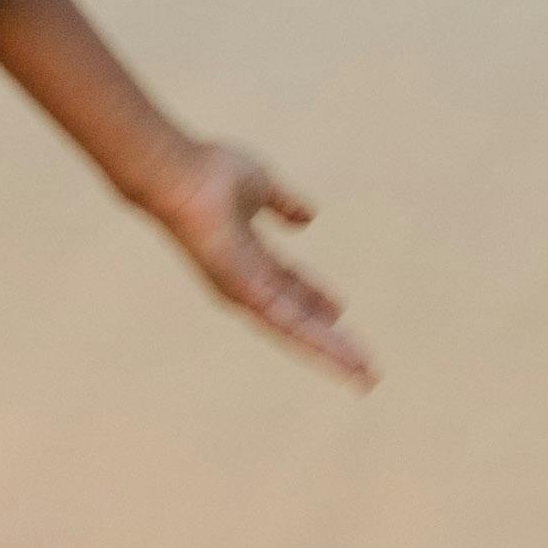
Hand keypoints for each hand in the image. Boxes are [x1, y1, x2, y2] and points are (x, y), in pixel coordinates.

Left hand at [143, 140, 375, 389]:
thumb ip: (284, 203)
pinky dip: (320, 342)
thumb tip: (309, 216)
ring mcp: (245, 291)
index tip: (340, 310)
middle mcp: (246, 281)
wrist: (182, 173)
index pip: (290, 287)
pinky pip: (291, 324)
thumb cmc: (209, 174)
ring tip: (365, 373)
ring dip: (333, 353)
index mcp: (250, 257)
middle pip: (296, 317)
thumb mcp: (262, 188)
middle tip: (361, 362)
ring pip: (299, 331)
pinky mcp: (246, 294)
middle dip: (330, 339)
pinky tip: (344, 357)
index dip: (315, 299)